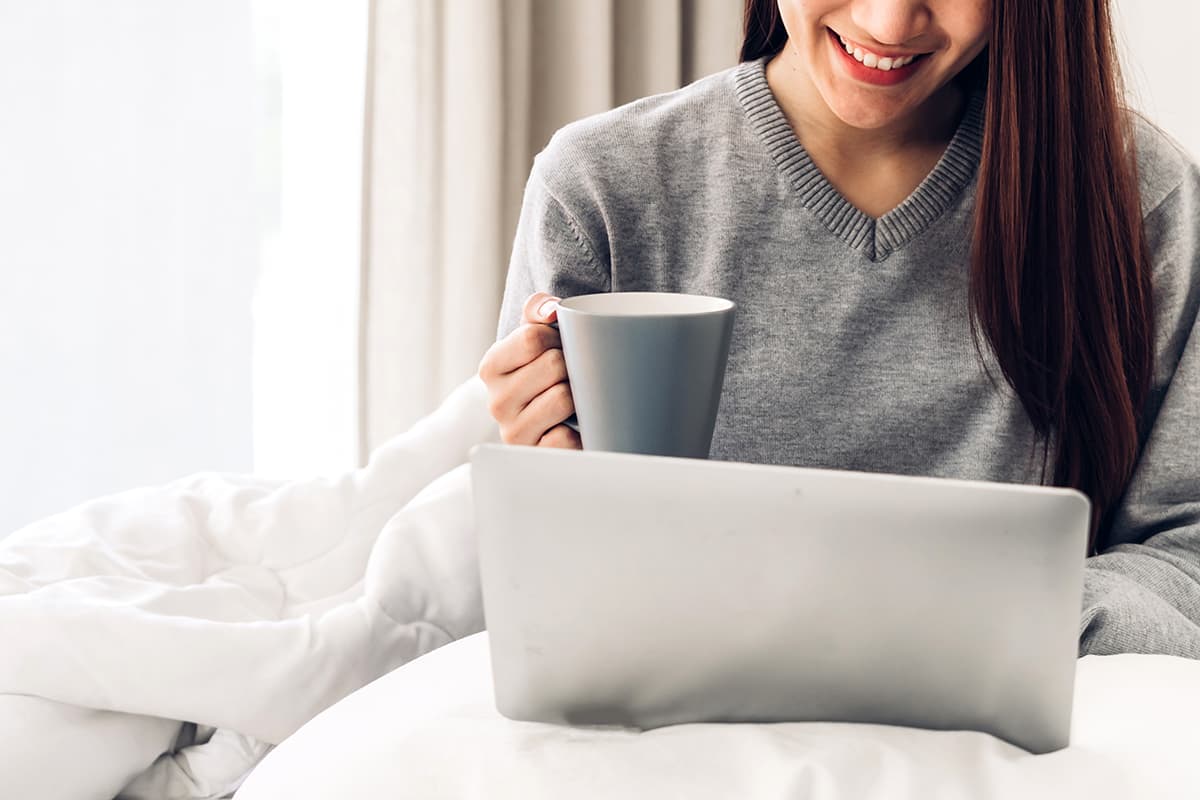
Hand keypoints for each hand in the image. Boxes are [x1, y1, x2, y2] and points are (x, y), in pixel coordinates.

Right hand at [478, 292, 580, 448]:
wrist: (544, 424)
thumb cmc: (543, 373)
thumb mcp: (534, 337)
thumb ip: (539, 310)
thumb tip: (552, 310)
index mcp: (491, 367)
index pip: (533, 338)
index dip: (557, 337)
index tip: (559, 346)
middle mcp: (496, 401)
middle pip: (553, 365)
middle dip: (571, 365)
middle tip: (570, 375)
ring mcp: (513, 432)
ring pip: (562, 398)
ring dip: (577, 395)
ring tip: (572, 398)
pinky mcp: (535, 456)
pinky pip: (567, 436)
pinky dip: (578, 430)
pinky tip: (573, 426)